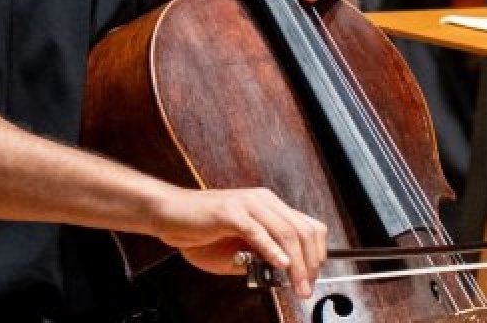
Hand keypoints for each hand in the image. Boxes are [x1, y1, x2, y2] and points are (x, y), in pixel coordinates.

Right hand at [146, 184, 327, 299]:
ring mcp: (248, 204)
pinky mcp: (230, 213)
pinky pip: (258, 232)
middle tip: (307, 286)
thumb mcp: (239, 248)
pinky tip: (280, 264)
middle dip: (311, 264)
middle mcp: (263, 201)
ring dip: (296, 264)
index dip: (317, 254)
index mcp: (269, 206)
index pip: (308, 226)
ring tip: (297, 283)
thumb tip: (284, 273)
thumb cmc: (200, 231)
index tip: (313, 278)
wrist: (169, 214)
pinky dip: (272, 250)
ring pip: (286, 232)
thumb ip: (261, 257)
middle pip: (303, 231)